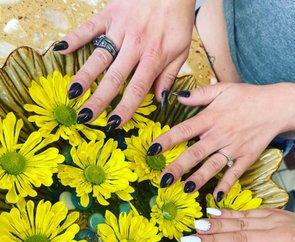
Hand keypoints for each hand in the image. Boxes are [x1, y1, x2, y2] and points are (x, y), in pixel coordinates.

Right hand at [54, 0, 194, 125]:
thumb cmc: (178, 18)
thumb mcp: (182, 49)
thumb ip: (169, 75)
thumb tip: (159, 100)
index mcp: (154, 58)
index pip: (137, 90)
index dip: (124, 109)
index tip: (113, 124)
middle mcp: (135, 46)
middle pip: (114, 78)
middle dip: (99, 99)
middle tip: (85, 116)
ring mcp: (120, 29)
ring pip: (99, 56)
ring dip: (84, 76)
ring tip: (72, 93)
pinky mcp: (110, 14)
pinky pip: (89, 27)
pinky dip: (74, 38)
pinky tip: (60, 50)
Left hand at [148, 82, 294, 196]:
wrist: (277, 106)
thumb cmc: (247, 96)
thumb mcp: (222, 89)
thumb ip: (199, 94)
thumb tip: (176, 97)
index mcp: (210, 118)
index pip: (183, 130)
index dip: (166, 140)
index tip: (152, 151)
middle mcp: (219, 135)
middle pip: (195, 153)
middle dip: (178, 167)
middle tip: (163, 180)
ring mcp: (233, 148)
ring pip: (213, 165)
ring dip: (199, 178)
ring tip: (186, 188)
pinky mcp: (246, 157)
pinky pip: (235, 173)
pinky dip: (226, 184)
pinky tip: (216, 196)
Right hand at [182, 208, 294, 241]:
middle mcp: (281, 238)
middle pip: (241, 240)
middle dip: (211, 241)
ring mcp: (275, 222)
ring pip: (240, 224)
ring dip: (215, 225)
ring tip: (195, 228)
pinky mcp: (271, 212)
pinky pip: (245, 212)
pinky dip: (226, 214)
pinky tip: (210, 214)